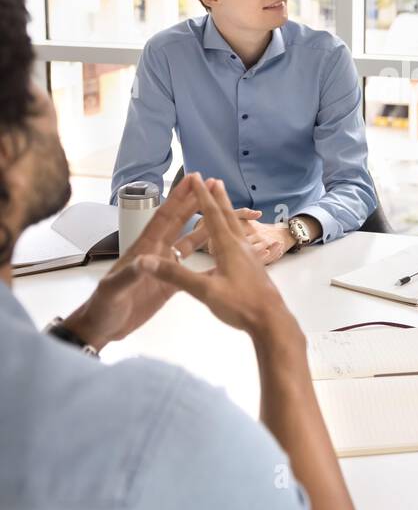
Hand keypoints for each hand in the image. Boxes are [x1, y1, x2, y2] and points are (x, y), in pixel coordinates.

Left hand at [62, 174, 213, 351]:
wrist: (102, 328)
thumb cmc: (104, 307)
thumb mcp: (114, 289)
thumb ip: (130, 274)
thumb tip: (146, 260)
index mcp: (144, 249)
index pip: (164, 218)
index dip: (178, 198)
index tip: (193, 181)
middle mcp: (156, 253)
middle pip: (179, 224)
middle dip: (195, 204)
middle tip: (213, 188)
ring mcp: (164, 268)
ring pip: (188, 243)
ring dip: (204, 229)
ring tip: (223, 216)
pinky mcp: (169, 285)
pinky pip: (192, 269)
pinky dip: (207, 263)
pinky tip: (221, 259)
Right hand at [136, 176, 295, 341]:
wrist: (272, 322)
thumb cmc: (240, 305)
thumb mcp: (206, 292)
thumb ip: (176, 276)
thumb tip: (146, 262)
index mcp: (227, 247)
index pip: (212, 215)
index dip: (202, 196)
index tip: (196, 178)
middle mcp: (239, 246)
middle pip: (227, 216)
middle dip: (218, 198)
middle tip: (214, 180)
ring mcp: (249, 256)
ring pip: (237, 229)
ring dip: (228, 213)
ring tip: (225, 203)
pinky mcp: (254, 267)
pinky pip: (242, 242)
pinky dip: (235, 232)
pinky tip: (236, 241)